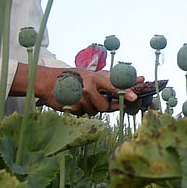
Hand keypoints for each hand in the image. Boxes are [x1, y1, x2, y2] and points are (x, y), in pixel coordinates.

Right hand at [19, 64, 138, 115]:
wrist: (48, 82)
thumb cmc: (74, 77)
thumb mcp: (92, 73)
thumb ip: (113, 78)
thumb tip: (138, 79)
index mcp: (95, 77)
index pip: (114, 86)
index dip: (125, 92)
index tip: (134, 97)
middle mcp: (88, 87)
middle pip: (105, 106)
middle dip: (103, 105)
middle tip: (96, 98)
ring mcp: (79, 98)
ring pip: (94, 112)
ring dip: (90, 107)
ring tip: (82, 96)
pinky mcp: (71, 107)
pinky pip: (82, 114)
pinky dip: (80, 109)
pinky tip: (74, 101)